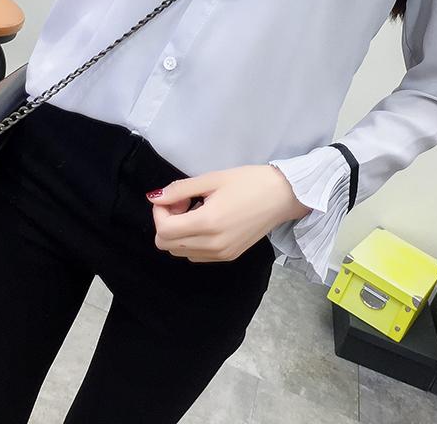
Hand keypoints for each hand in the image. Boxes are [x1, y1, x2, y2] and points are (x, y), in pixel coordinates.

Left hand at [146, 164, 312, 261]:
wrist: (282, 196)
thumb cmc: (249, 181)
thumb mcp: (212, 178)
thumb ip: (180, 189)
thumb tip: (153, 197)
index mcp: (207, 223)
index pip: (163, 230)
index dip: (160, 211)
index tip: (176, 196)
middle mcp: (212, 245)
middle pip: (166, 245)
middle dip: (167, 222)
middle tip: (185, 202)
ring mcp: (220, 254)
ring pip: (179, 251)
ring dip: (179, 232)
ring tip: (197, 211)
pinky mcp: (228, 257)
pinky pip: (195, 255)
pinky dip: (192, 240)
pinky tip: (207, 222)